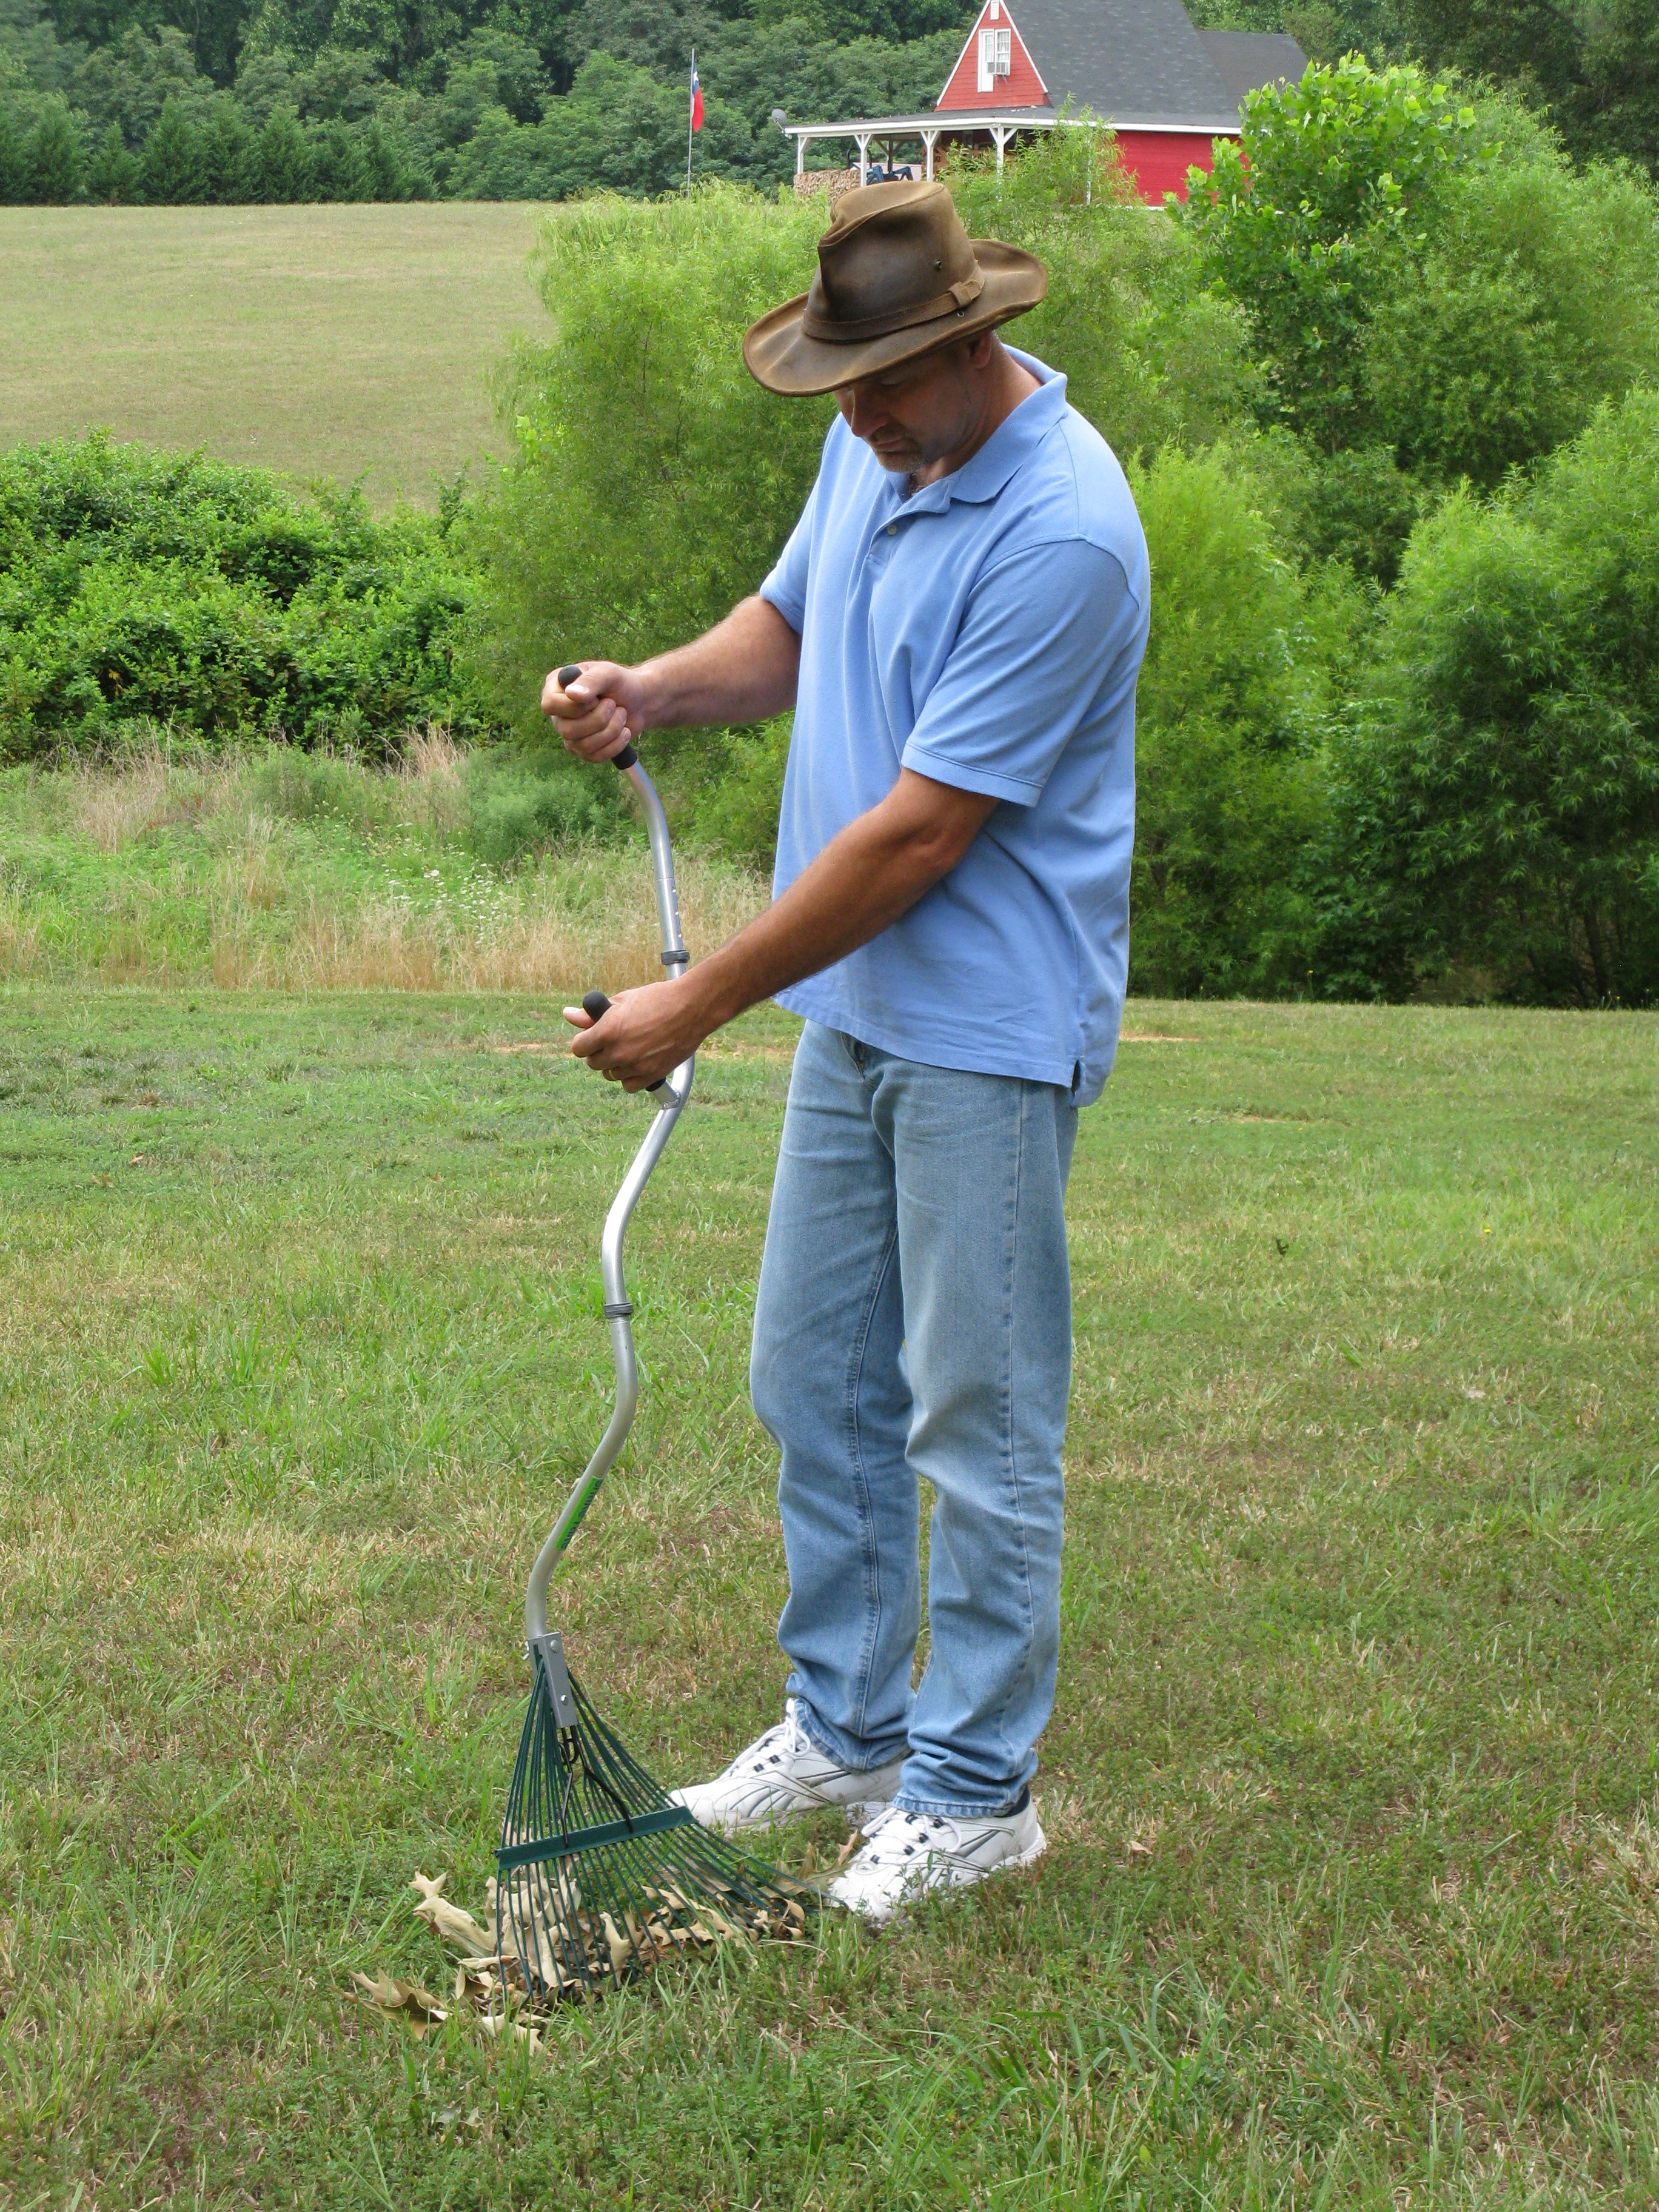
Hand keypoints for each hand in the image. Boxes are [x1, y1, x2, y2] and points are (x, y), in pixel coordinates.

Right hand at [540, 659, 649, 763]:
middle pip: (568, 730)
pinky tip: (624, 731)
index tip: (596, 699)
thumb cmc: (620, 683)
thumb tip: (572, 694)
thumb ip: (590, 681)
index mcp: (555, 689)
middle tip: (613, 704)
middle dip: (599, 719)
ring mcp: (569, 735)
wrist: (639, 702)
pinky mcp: (584, 751)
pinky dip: (616, 744)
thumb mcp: (608, 674)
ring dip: (611, 730)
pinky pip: (595, 757)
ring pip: (583, 746)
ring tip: (621, 714)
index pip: (550, 705)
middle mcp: (558, 714)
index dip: (575, 707)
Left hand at [564, 979, 709, 1091]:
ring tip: (631, 1047)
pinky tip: (638, 1062)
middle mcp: (619, 1051)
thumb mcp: (622, 1000)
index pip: (578, 1048)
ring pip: (610, 1075)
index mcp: (608, 1030)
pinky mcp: (651, 1075)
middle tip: (614, 1040)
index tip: (592, 1038)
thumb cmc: (658, 999)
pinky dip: (630, 1077)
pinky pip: (627, 1086)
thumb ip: (593, 1014)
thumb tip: (568, 1014)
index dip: (585, 1042)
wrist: (692, 1007)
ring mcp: (635, 1066)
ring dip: (615, 1064)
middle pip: (593, 1063)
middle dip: (599, 1052)